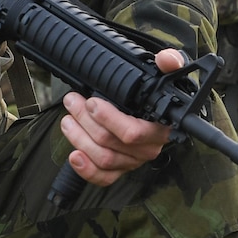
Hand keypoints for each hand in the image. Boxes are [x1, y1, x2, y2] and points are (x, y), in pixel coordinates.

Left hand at [60, 49, 185, 186]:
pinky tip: (74, 156)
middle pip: (112, 143)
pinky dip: (86, 170)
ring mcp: (134, 161)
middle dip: (86, 121)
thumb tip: (168, 59)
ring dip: (80, 139)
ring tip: (68, 120)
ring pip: (104, 158)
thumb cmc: (157, 95)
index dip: (109, 119)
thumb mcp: (164, 76)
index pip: (133, 132)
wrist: (158, 113)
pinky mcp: (121, 170)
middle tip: (73, 102)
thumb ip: (170, 63)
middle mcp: (149, 148)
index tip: (92, 102)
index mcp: (161, 127)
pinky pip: (104, 177)